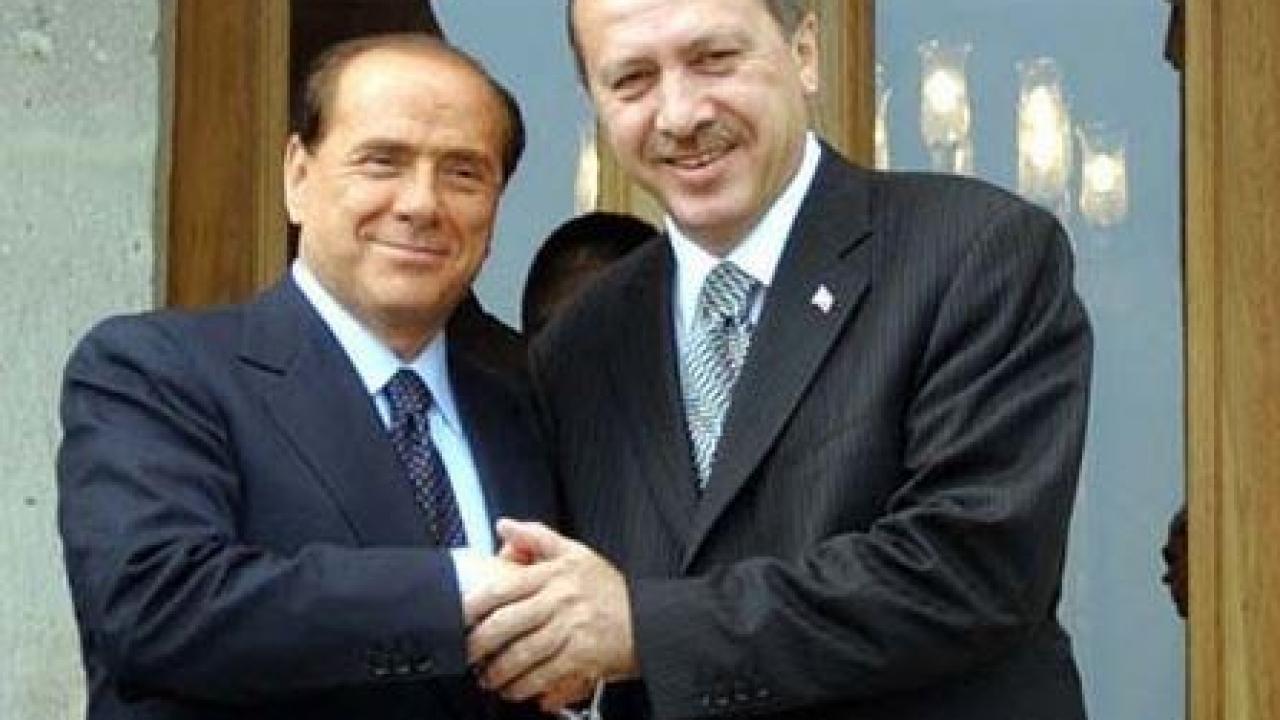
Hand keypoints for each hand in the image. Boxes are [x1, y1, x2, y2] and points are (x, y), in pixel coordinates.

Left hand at [465, 519, 636, 711]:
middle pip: (508, 624)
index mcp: (555, 574)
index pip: (504, 587)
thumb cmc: (608, 590)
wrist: (648, 620)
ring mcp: (572, 632)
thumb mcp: (576, 553)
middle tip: (467, 653)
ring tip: (488, 678)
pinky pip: (546, 676)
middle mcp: (561, 602)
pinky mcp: (583, 658)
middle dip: (480, 644)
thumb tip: (505, 526)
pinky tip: (515, 691)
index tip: (460, 617)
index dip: (474, 605)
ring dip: (499, 671)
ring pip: (523, 655)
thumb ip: (537, 537)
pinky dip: (526, 688)